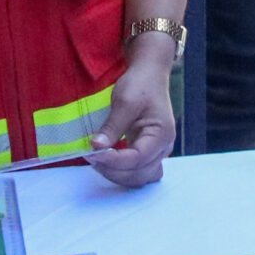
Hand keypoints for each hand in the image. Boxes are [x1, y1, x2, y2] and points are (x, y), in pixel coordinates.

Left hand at [88, 35, 177, 187]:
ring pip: (138, 178)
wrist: (149, 76)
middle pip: (139, 174)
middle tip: (90, 156)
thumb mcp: (124, 101)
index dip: (114, 161)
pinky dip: (122, 173)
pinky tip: (107, 161)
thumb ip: (112, 126)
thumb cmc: (140, 84)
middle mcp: (163, 148)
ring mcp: (157, 153)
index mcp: (161, 134)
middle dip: (113, 170)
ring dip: (116, 175)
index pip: (137, 158)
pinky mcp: (148, 153)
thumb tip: (96, 147)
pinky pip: (137, 173)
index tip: (92, 154)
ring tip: (97, 160)